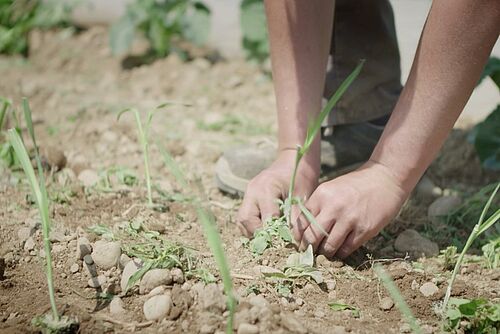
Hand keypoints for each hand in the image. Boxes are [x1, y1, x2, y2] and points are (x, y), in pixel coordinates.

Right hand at [237, 150, 318, 236]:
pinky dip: (252, 227)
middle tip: (275, 243)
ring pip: (242, 220)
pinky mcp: (248, 198)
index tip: (287, 243)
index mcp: (266, 188)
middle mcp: (252, 191)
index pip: (267, 219)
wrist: (293, 160)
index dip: (276, 234)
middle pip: (246, 220)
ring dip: (253, 232)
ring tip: (269, 239)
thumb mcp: (303, 196)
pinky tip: (265, 231)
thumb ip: (295, 217)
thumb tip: (292, 240)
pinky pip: (244, 217)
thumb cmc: (301, 176)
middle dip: (259, 235)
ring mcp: (248, 194)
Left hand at [294, 161, 408, 258]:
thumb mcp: (331, 189)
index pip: (301, 222)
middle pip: (312, 237)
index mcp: (321, 195)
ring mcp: (349, 219)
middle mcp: (333, 207)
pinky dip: (341, 253)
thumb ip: (318, 206)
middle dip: (309, 247)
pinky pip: (346, 249)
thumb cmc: (356, 184)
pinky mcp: (364, 229)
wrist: (385, 178)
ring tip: (326, 252)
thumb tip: (303, 229)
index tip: (300, 242)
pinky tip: (341, 250)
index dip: (298, 236)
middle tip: (310, 251)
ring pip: (328, 246)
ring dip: (326, 252)